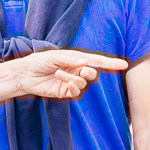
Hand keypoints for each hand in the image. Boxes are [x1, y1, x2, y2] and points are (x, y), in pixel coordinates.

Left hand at [9, 49, 128, 99]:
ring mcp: (72, 82)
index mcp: (76, 59)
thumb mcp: (55, 56)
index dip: (110, 63)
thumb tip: (86, 62)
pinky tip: (63, 82)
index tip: (124, 64)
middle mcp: (76, 71)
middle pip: (93, 74)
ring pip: (84, 83)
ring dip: (74, 78)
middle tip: (82, 70)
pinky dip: (72, 86)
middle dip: (90, 72)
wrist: (25, 74)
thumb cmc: (39, 61)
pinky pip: (76, 92)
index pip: (97, 61)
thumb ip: (71, 59)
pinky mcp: (65, 92)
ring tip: (59, 73)